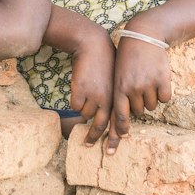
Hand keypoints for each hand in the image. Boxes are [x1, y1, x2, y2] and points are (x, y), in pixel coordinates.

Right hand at [70, 30, 115, 144]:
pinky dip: (76, 101)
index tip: (111, 149)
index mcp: (118, 97)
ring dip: (84, 109)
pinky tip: (79, 88)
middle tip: (88, 145)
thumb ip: (112, 99)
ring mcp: (94, 95)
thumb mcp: (114, 81)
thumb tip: (104, 116)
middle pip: (100, 125)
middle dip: (93, 137)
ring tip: (85, 94)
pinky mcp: (81, 91)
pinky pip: (75, 105)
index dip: (115, 136)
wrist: (93, 45)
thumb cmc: (104, 63)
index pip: (117, 121)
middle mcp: (107, 98)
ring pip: (85, 113)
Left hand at [108, 35, 172, 151]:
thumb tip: (124, 119)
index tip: (119, 140)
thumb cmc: (129, 57)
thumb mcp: (119, 74)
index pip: (120, 115)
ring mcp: (148, 84)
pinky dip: (164, 92)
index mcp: (119, 87)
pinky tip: (159, 79)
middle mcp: (133, 88)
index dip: (119, 130)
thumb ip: (121, 94)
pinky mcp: (162, 80)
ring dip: (152, 96)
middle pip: (139, 111)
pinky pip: (165, 98)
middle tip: (140, 87)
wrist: (144, 35)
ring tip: (148, 79)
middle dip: (140, 103)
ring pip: (152, 105)